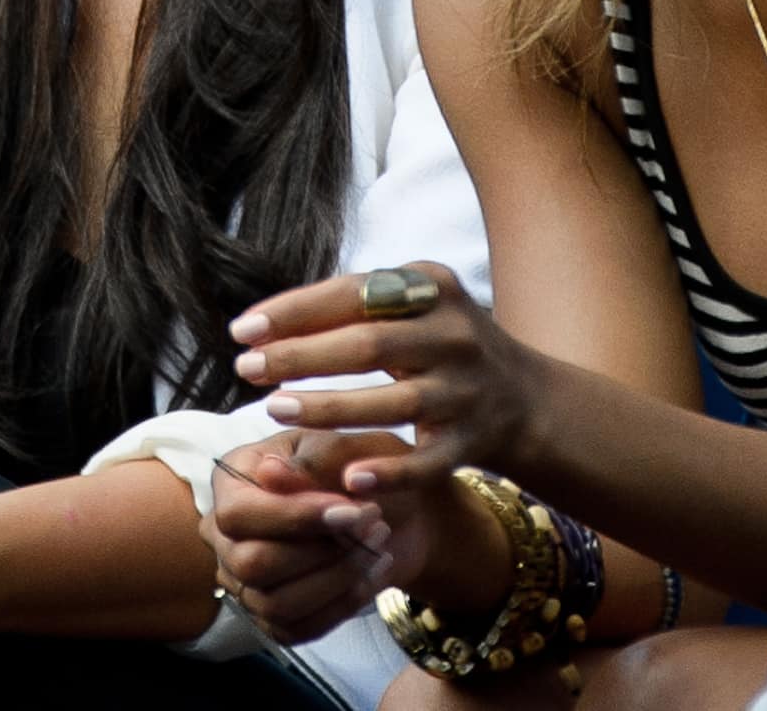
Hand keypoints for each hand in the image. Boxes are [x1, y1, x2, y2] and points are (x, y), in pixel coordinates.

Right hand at [203, 431, 405, 644]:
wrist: (395, 505)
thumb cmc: (361, 466)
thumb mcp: (341, 448)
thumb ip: (308, 461)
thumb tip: (269, 472)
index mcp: (232, 482)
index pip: (239, 514)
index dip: (293, 518)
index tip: (351, 512)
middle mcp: (227, 536)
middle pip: (251, 564)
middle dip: (320, 551)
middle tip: (374, 524)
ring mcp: (247, 582)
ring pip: (276, 603)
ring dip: (337, 578)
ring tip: (379, 545)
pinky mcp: (275, 616)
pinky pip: (299, 628)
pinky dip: (342, 605)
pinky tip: (374, 574)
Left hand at [230, 263, 533, 492]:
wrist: (523, 398)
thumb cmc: (439, 345)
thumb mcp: (411, 308)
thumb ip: (353, 308)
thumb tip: (266, 323)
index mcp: (433, 289)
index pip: (354, 294)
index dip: (295, 312)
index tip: (242, 329)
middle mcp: (455, 335)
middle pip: (369, 346)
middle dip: (301, 356)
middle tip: (247, 368)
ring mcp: (466, 391)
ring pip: (393, 403)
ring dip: (328, 408)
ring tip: (274, 409)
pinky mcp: (472, 441)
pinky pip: (428, 462)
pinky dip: (390, 472)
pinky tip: (347, 478)